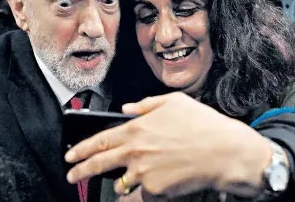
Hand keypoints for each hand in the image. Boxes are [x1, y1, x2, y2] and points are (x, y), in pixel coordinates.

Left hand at [65, 92, 271, 198]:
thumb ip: (144, 104)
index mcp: (136, 129)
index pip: (99, 140)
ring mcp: (144, 174)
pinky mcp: (156, 191)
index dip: (82, 149)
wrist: (223, 151)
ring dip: (123, 179)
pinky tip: (161, 180)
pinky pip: (145, 193)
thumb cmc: (201, 124)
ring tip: (132, 175)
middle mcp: (135, 152)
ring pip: (123, 182)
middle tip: (72, 175)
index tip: (70, 155)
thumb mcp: (173, 102)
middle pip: (99, 164)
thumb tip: (127, 108)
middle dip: (82, 171)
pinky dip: (148, 188)